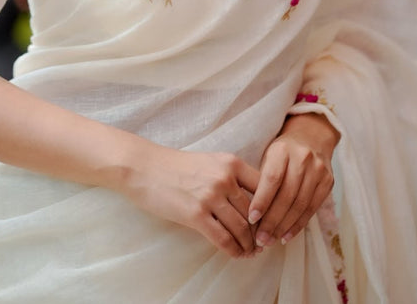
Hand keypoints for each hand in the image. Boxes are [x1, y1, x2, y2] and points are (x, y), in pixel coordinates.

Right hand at [123, 146, 260, 258]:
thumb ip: (230, 176)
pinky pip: (223, 239)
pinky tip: (237, 255)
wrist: (144, 167)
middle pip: (254, 211)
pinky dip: (234, 250)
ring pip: (241, 228)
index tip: (272, 220)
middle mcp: (224, 178)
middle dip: (262, 231)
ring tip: (252, 251)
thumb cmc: (176, 166)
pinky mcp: (196, 215)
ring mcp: (210, 196)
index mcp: (230, 162)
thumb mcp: (209, 162)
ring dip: (249, 244)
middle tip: (265, 242)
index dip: (271, 208)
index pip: (264, 187)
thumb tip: (252, 201)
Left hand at [248, 113, 338, 247]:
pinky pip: (312, 208)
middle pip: (287, 195)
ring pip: (300, 205)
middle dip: (272, 220)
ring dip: (284, 227)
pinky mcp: (328, 182)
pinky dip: (298, 225)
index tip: (251, 219)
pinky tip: (286, 236)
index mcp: (283, 150)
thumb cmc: (282, 152)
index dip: (262, 201)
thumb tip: (250, 215)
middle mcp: (303, 158)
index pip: (272, 179)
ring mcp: (318, 170)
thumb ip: (261, 180)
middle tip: (260, 239)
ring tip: (270, 240)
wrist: (311, 138)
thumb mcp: (269, 156)